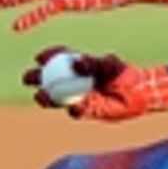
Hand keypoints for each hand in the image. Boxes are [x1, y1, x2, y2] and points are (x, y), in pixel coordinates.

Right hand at [21, 47, 167, 120]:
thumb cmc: (124, 74)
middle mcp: (75, 81)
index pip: (58, 58)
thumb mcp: (109, 65)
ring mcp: (79, 96)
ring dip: (46, 97)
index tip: (40, 57)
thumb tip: (75, 63)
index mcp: (79, 65)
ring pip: (56, 98)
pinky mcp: (87, 111)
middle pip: (49, 78)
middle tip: (28, 79)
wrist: (139, 94)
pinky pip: (75, 111)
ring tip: (41, 96)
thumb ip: (92, 63)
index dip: (47, 57)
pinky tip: (75, 107)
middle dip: (36, 78)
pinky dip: (74, 110)